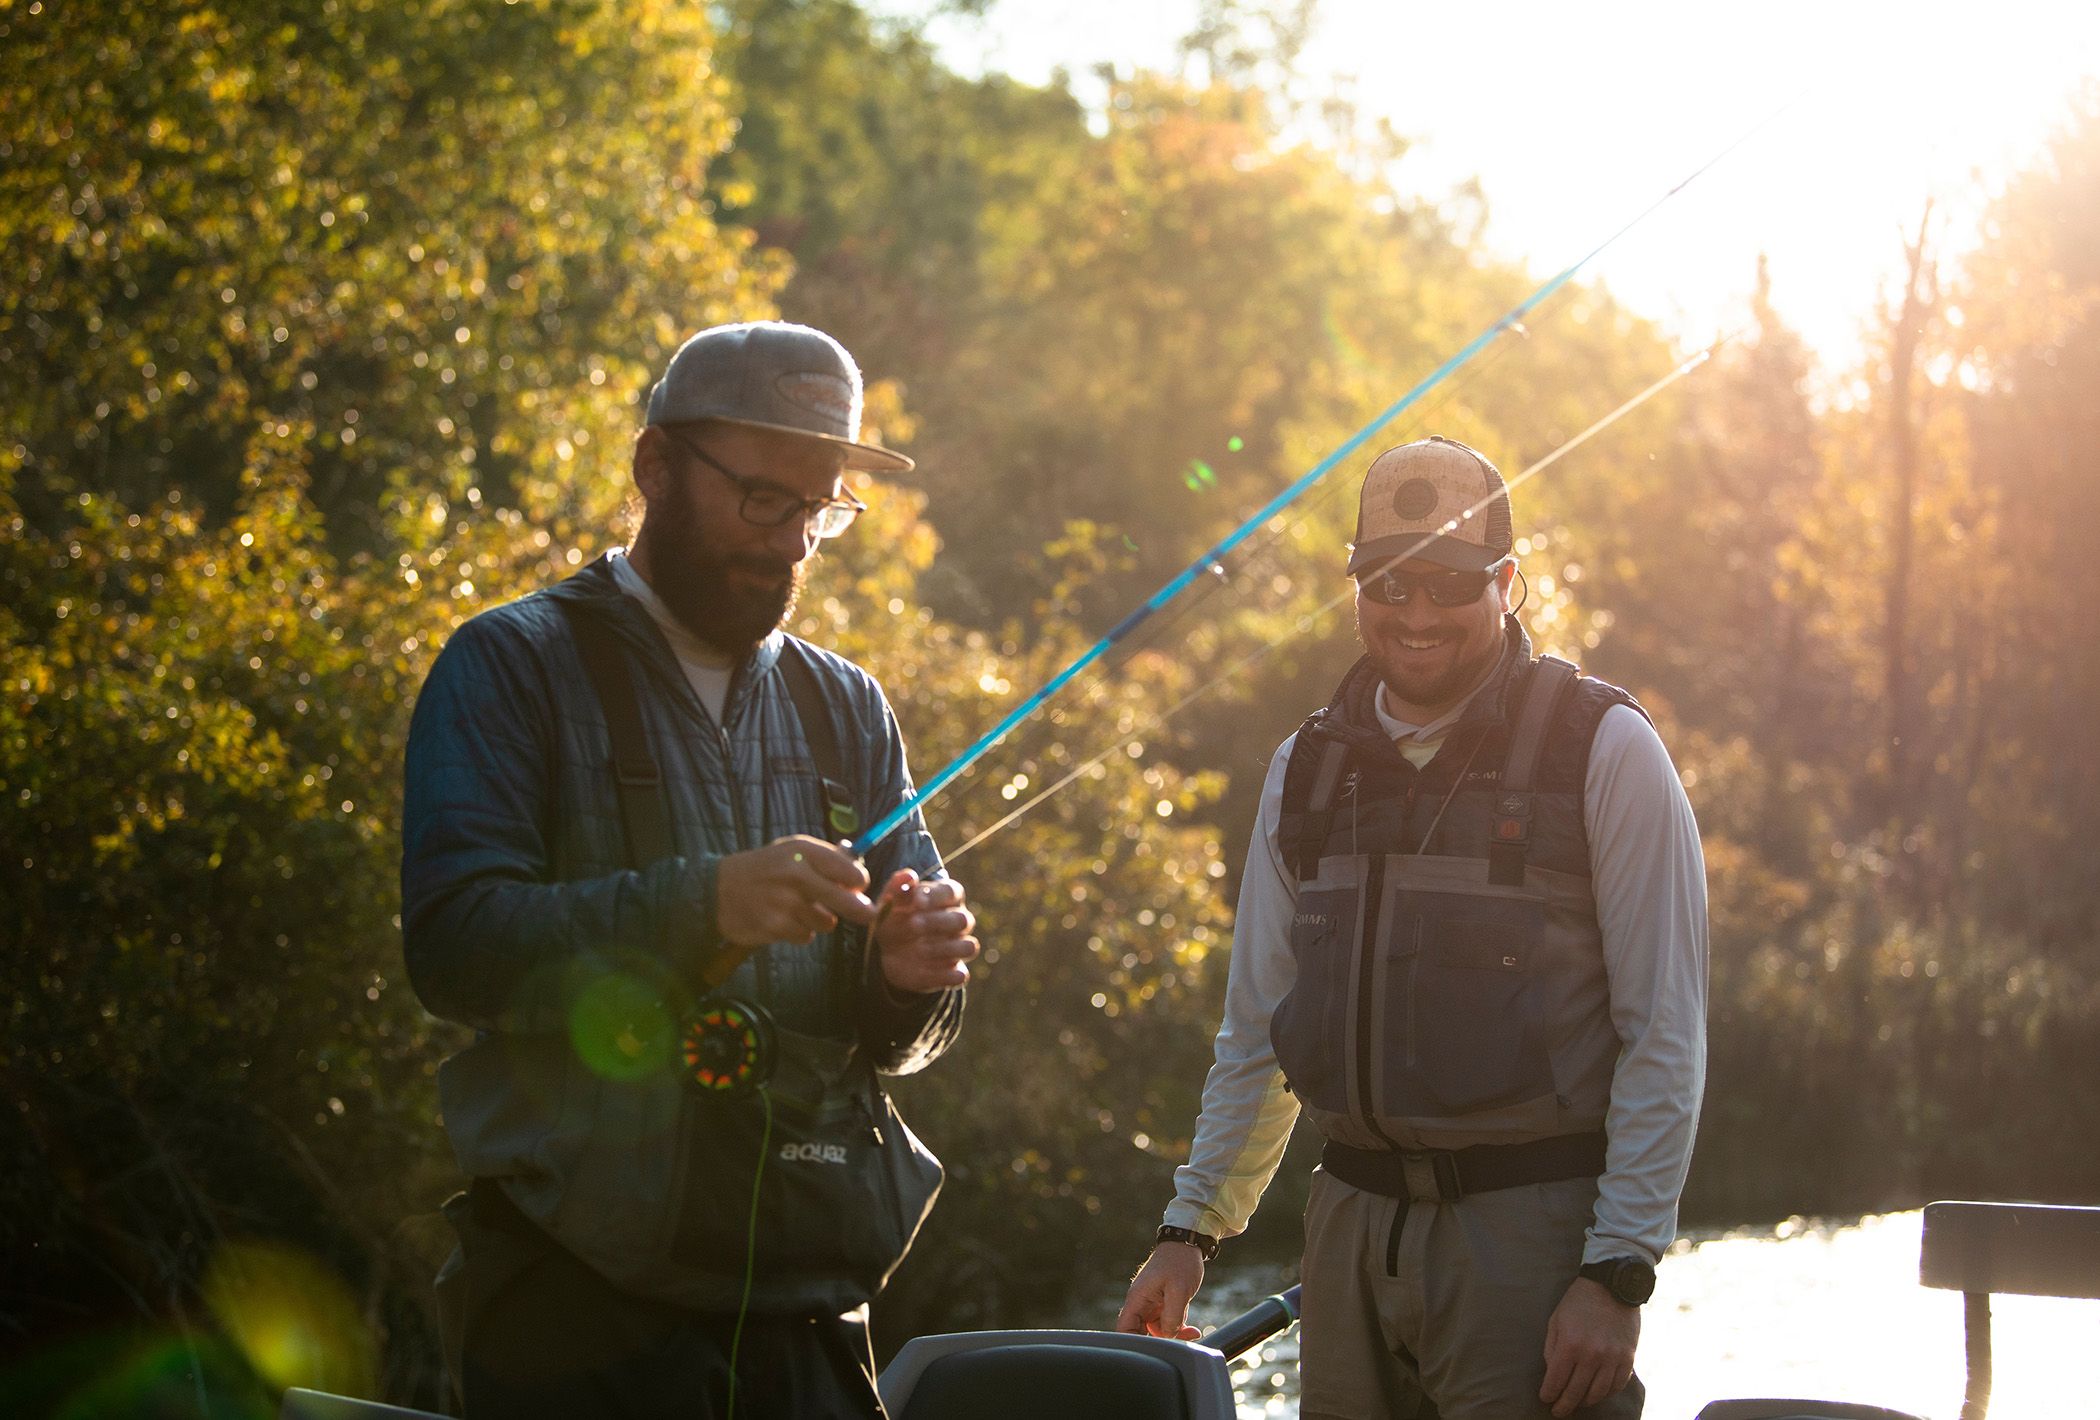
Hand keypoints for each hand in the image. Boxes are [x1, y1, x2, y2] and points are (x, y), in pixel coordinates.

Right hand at [715, 836, 874, 947]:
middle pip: (847, 901)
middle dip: (862, 910)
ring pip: (827, 923)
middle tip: (870, 914)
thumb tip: (860, 875)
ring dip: (819, 920)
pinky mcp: (775, 927)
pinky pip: (806, 936)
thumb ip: (826, 859)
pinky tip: (782, 919)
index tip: (858, 887)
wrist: (717, 890)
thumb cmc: (764, 869)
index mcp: (803, 851)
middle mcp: (796, 875)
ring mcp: (785, 903)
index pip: (849, 871)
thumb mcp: (792, 851)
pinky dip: (799, 932)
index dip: (858, 882)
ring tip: (798, 909)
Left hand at [871, 869, 978, 993]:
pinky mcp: (952, 972)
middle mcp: (957, 921)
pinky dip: (946, 974)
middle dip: (938, 922)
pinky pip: (960, 975)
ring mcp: (956, 948)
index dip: (936, 895)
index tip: (916, 900)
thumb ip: (897, 887)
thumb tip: (909, 875)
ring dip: (944, 948)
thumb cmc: (892, 920)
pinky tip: (925, 968)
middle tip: (913, 924)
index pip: (952, 891)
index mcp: (945, 899)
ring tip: (919, 948)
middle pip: (963, 919)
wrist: (885, 953)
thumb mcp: (888, 904)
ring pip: (969, 947)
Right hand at [1115, 1244, 1203, 1339]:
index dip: (1133, 1342)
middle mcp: (1141, 1303)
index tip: (1152, 1350)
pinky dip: (1178, 1328)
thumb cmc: (1180, 1262)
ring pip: (1157, 1330)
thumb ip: (1172, 1317)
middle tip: (1179, 1341)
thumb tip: (1168, 1336)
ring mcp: (1152, 1304)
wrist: (1188, 1244)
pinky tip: (1192, 1328)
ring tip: (1192, 1332)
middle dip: (1160, 1340)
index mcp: (1138, 1298)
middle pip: (1141, 1332)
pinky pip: (1167, 1323)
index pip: (1124, 1328)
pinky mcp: (1163, 1304)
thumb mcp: (1179, 1290)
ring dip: (1173, 1334)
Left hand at [1539, 1276, 1639, 1416]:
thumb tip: (1551, 1373)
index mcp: (1570, 1344)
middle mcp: (1592, 1355)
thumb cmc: (1577, 1302)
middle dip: (1564, 1405)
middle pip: (1576, 1392)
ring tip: (1577, 1402)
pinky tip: (1597, 1392)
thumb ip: (1551, 1349)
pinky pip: (1617, 1385)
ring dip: (1585, 1401)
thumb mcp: (1556, 1321)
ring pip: (1598, 1393)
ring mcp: (1612, 1358)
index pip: (1556, 1381)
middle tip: (1558, 1411)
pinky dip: (1606, 1393)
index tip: (1545, 1399)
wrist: (1611, 1286)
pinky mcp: (1628, 1358)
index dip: (1548, 1394)